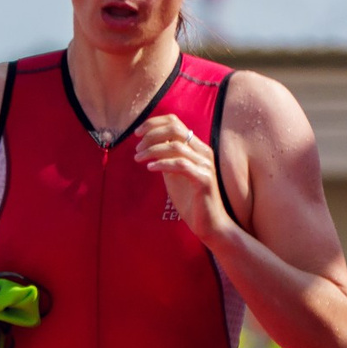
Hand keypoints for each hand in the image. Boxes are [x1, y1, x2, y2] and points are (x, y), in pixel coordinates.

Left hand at [135, 114, 228, 242]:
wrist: (209, 224)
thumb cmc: (191, 200)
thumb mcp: (174, 174)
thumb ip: (165, 158)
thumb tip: (148, 145)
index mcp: (196, 148)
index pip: (175, 123)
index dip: (154, 123)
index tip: (138, 133)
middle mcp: (203, 152)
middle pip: (175, 129)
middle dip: (152, 134)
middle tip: (137, 148)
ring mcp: (205, 165)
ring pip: (176, 146)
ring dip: (152, 150)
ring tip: (138, 158)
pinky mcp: (204, 179)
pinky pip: (181, 165)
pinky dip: (162, 164)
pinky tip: (150, 168)